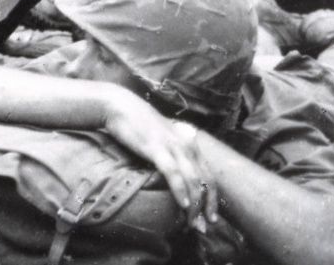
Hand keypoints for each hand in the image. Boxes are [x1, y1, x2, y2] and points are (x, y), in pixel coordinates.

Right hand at [103, 91, 217, 226]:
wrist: (120, 106)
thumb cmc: (138, 124)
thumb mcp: (162, 138)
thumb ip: (172, 153)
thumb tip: (173, 174)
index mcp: (190, 144)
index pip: (210, 177)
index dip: (212, 200)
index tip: (210, 218)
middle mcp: (187, 145)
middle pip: (206, 182)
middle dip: (207, 207)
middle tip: (204, 228)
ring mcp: (173, 146)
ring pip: (193, 181)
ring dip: (195, 205)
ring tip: (193, 223)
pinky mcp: (157, 148)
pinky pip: (173, 173)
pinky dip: (180, 190)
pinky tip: (183, 204)